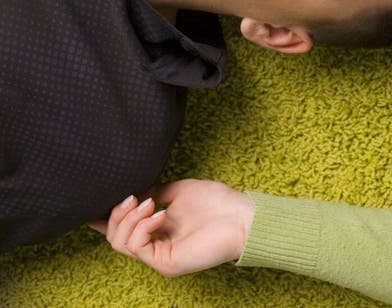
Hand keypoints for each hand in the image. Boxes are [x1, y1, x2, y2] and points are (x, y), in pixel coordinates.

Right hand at [88, 180, 254, 276]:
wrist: (240, 216)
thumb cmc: (216, 202)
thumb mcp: (178, 190)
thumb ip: (155, 191)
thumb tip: (135, 190)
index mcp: (156, 229)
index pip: (122, 230)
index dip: (103, 220)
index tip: (89, 207)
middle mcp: (155, 244)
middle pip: (115, 237)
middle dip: (117, 214)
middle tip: (132, 197)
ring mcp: (159, 256)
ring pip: (121, 244)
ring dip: (130, 219)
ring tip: (148, 203)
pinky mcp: (167, 263)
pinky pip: (138, 248)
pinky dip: (143, 227)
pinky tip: (160, 214)